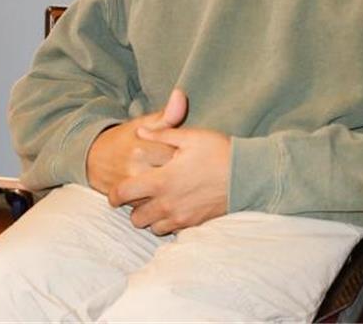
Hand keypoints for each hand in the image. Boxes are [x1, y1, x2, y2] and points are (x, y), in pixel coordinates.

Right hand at [85, 89, 187, 194]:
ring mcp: (131, 188)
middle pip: (173, 176)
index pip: (177, 153)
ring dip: (172, 189)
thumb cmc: (124, 139)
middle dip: (180, 173)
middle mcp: (136, 169)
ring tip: (172, 179)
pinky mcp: (127, 202)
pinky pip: (152, 205)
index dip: (186, 154)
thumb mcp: (143, 124)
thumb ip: (167, 114)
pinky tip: (163, 192)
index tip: (187, 152)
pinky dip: (160, 200)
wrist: (92, 159)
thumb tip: (181, 94)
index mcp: (143, 146)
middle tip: (181, 168)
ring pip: (164, 194)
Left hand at [109, 126, 231, 235]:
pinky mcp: (194, 225)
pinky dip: (169, 222)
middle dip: (134, 207)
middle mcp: (167, 204)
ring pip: (152, 227)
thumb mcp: (190, 136)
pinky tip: (177, 206)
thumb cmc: (219, 152)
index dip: (114, 194)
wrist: (249, 176)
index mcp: (162, 181)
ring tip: (160, 200)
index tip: (115, 191)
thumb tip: (140, 131)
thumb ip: (162, 133)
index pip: (124, 194)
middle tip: (143, 193)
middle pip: (135, 218)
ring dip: (151, 216)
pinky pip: (172, 231)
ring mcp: (181, 218)